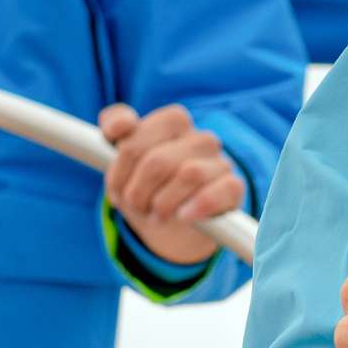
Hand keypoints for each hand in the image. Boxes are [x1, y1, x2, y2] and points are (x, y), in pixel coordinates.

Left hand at [98, 103, 246, 267]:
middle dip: (137, 192)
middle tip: (134, 206)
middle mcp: (200, 137)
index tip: (115, 188)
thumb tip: (119, 127)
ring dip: (163, 203)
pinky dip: (196, 207)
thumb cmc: (148, 186)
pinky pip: (216, 192)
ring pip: (188, 174)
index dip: (119, 169)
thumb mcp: (124, 160)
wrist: (176, 226)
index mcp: (173, 121)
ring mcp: (220, 161)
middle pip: (156, 161)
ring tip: (156, 215)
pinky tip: (183, 217)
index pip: (136, 138)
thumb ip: (114, 126)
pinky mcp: (233, 187)